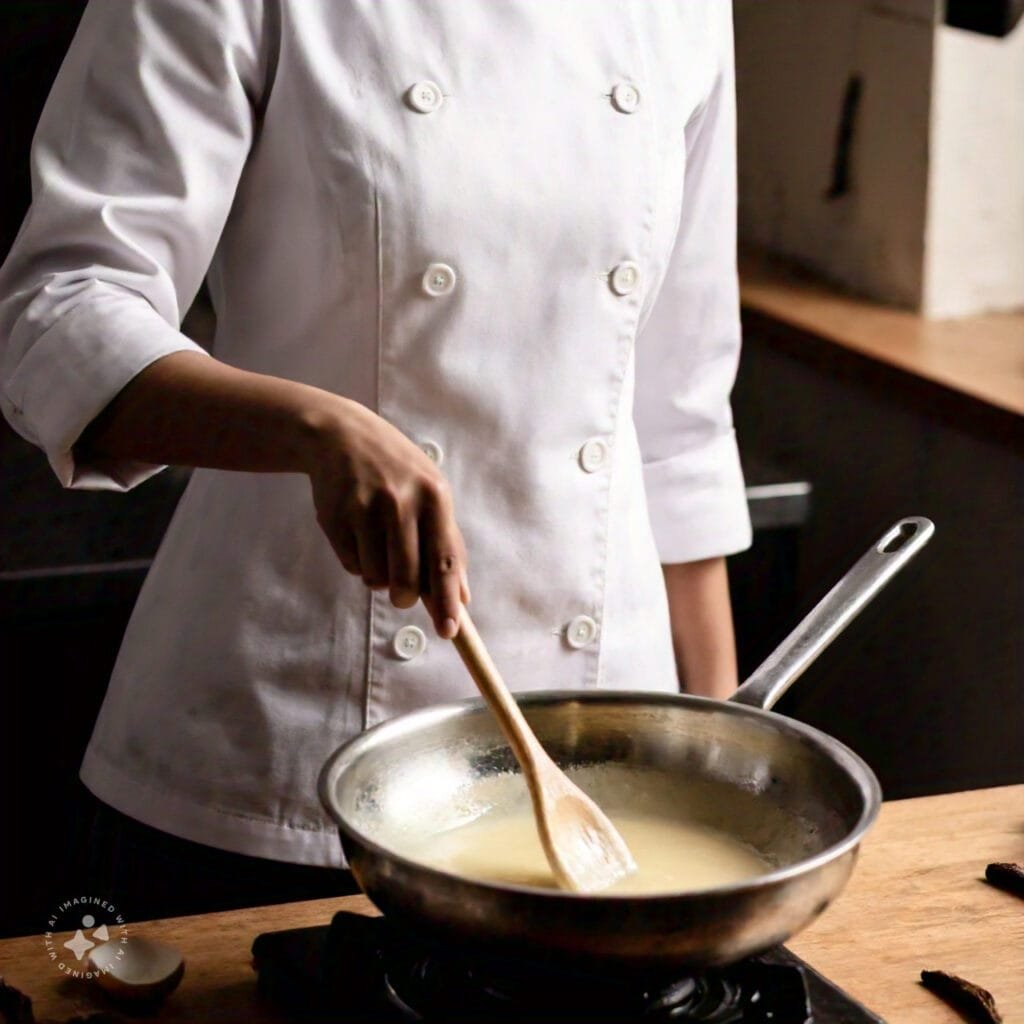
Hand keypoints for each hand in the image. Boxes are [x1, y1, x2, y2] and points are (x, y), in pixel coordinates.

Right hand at [306, 398, 469, 637]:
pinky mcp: (335, 517)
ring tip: (379, 547)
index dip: (447, 600)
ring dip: (379, 578)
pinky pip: (352, 566)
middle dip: (406, 597)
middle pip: (407, 580)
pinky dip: (358, 562)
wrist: (341, 436)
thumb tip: (462, 597)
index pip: (444, 559)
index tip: (449, 631)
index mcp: (434, 496)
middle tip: (403, 594)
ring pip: (376, 578)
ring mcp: (365, 508)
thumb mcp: (431, 494)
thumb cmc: (397, 471)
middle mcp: (401, 501)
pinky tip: (359, 533)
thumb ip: (448, 544)